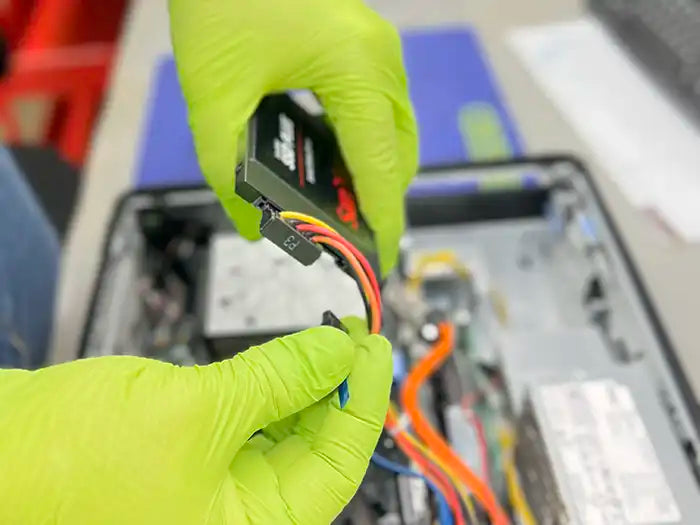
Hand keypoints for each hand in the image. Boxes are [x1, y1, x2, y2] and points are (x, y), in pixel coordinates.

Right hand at [0, 320, 391, 523]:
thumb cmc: (64, 468)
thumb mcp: (195, 412)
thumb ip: (277, 379)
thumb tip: (336, 350)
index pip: (337, 466)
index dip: (364, 402)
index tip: (374, 351)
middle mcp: (237, 513)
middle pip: (315, 446)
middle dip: (339, 387)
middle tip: (354, 335)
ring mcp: (214, 483)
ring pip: (285, 429)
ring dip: (309, 382)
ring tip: (327, 338)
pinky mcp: (192, 450)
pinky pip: (251, 417)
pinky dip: (272, 384)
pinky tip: (287, 356)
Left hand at [169, 0, 417, 273]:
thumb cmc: (216, 5)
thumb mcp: (213, 97)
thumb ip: (227, 171)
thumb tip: (250, 225)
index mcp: (357, 72)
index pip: (380, 166)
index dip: (381, 219)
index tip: (379, 259)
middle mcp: (382, 61)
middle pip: (399, 151)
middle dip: (376, 198)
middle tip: (341, 231)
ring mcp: (379, 47)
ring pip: (394, 130)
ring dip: (370, 169)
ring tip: (334, 201)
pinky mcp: (364, 42)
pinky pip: (378, 107)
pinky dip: (362, 140)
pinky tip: (328, 155)